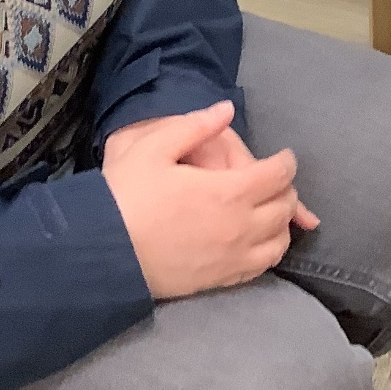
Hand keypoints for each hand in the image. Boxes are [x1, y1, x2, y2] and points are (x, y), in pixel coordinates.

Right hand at [102, 102, 307, 298]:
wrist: (104, 252)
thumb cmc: (126, 195)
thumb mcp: (154, 147)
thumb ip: (195, 126)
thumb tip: (226, 110)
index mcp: (228, 191)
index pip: (277, 176)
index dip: (286, 162)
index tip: (283, 157)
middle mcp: (240, 227)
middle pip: (284, 207)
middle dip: (286, 189)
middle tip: (277, 180)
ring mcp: (232, 257)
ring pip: (279, 240)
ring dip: (283, 222)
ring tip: (272, 210)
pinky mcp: (221, 280)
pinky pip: (261, 267)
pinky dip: (270, 250)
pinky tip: (260, 242)